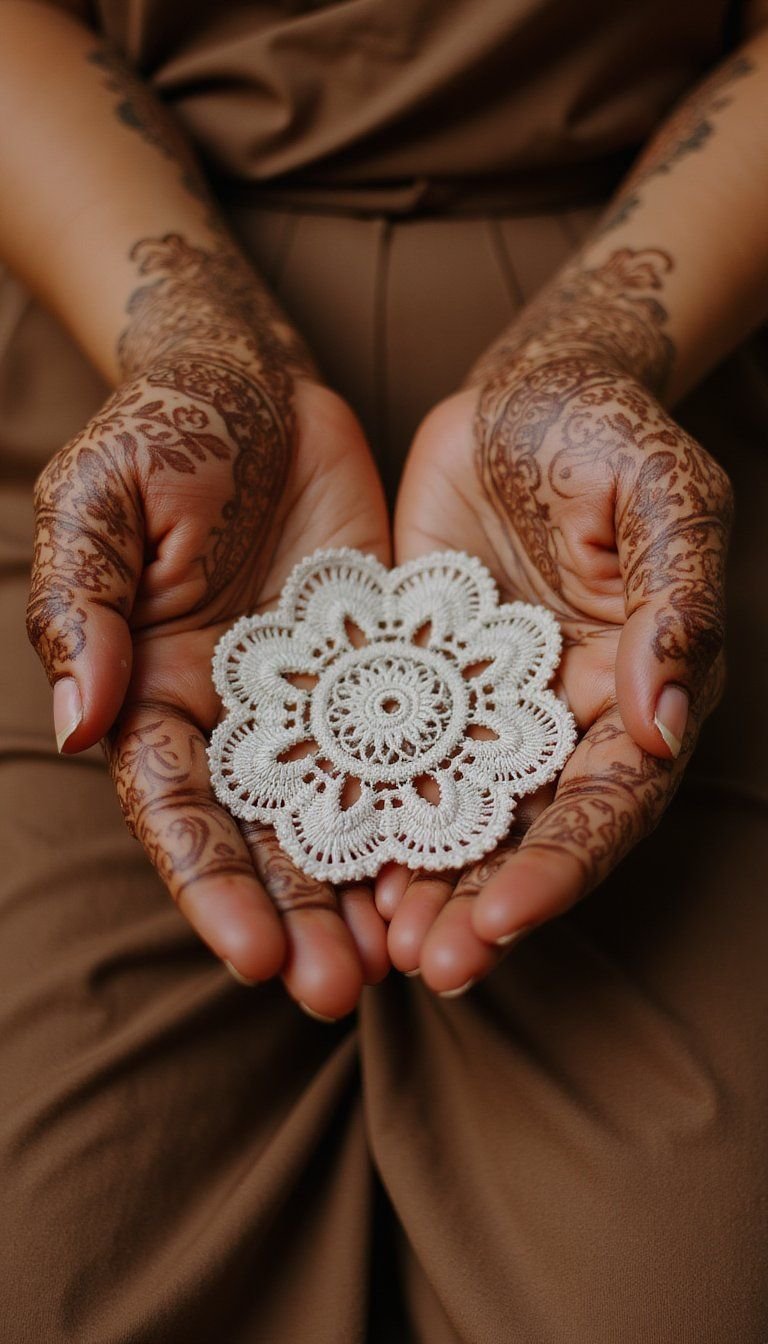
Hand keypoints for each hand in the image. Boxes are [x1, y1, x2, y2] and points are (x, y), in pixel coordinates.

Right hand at [27, 326, 391, 1019]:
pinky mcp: (382, 668)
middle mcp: (234, 717)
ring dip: (366, 892)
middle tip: (339, 993)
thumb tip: (80, 721)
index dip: (209, 884)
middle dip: (296, 918)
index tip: (251, 954)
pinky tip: (457, 868)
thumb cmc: (164, 432)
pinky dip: (426, 810)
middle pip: (262, 839)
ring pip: (342, 814)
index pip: (176, 810)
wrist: (255, 380)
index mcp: (154, 693)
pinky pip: (408, 750)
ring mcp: (313, 701)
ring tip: (407, 963)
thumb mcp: (102, 502)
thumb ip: (81, 604)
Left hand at [383, 332, 730, 994]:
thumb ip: (674, 601)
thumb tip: (667, 725)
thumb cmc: (606, 432)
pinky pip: (390, 758)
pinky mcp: (418, 682)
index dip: (564, 863)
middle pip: (532, 832)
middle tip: (431, 964)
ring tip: (375, 946)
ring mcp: (486, 707)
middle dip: (484, 902)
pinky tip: (329, 861)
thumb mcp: (663, 495)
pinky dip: (368, 812)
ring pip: (457, 814)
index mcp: (639, 688)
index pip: (611, 800)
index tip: (504, 916)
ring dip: (423, 884)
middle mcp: (564, 718)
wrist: (522, 393)